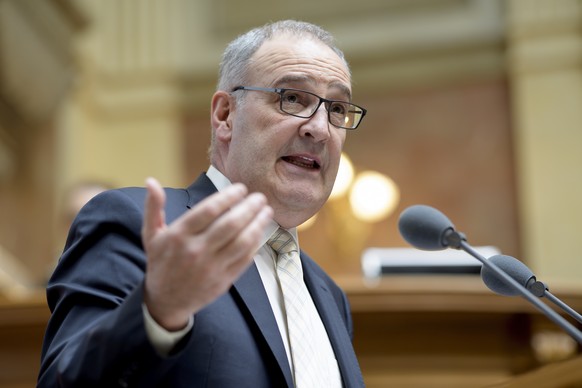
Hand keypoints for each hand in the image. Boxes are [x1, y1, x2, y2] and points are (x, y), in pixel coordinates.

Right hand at [141, 177, 272, 330]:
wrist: (165, 302)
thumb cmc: (161, 263)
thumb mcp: (151, 235)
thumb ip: (153, 207)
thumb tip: (151, 181)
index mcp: (179, 236)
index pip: (209, 211)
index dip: (228, 197)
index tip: (241, 188)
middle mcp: (196, 251)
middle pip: (230, 225)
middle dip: (249, 208)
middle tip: (259, 197)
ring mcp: (212, 267)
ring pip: (242, 242)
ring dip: (257, 224)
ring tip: (266, 211)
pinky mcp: (224, 280)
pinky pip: (245, 259)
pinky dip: (255, 244)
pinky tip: (260, 231)